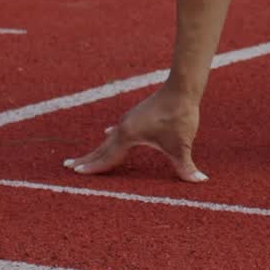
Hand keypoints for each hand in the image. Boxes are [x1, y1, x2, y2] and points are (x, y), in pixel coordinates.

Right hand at [63, 85, 206, 182]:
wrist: (183, 88)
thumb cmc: (180, 116)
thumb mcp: (181, 145)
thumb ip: (186, 166)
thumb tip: (200, 181)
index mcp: (129, 135)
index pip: (108, 156)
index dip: (94, 167)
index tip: (77, 174)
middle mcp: (124, 126)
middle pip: (102, 147)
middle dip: (87, 159)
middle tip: (68, 167)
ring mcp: (129, 119)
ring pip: (110, 139)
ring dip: (97, 149)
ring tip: (85, 158)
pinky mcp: (137, 115)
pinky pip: (119, 130)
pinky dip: (111, 136)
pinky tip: (108, 133)